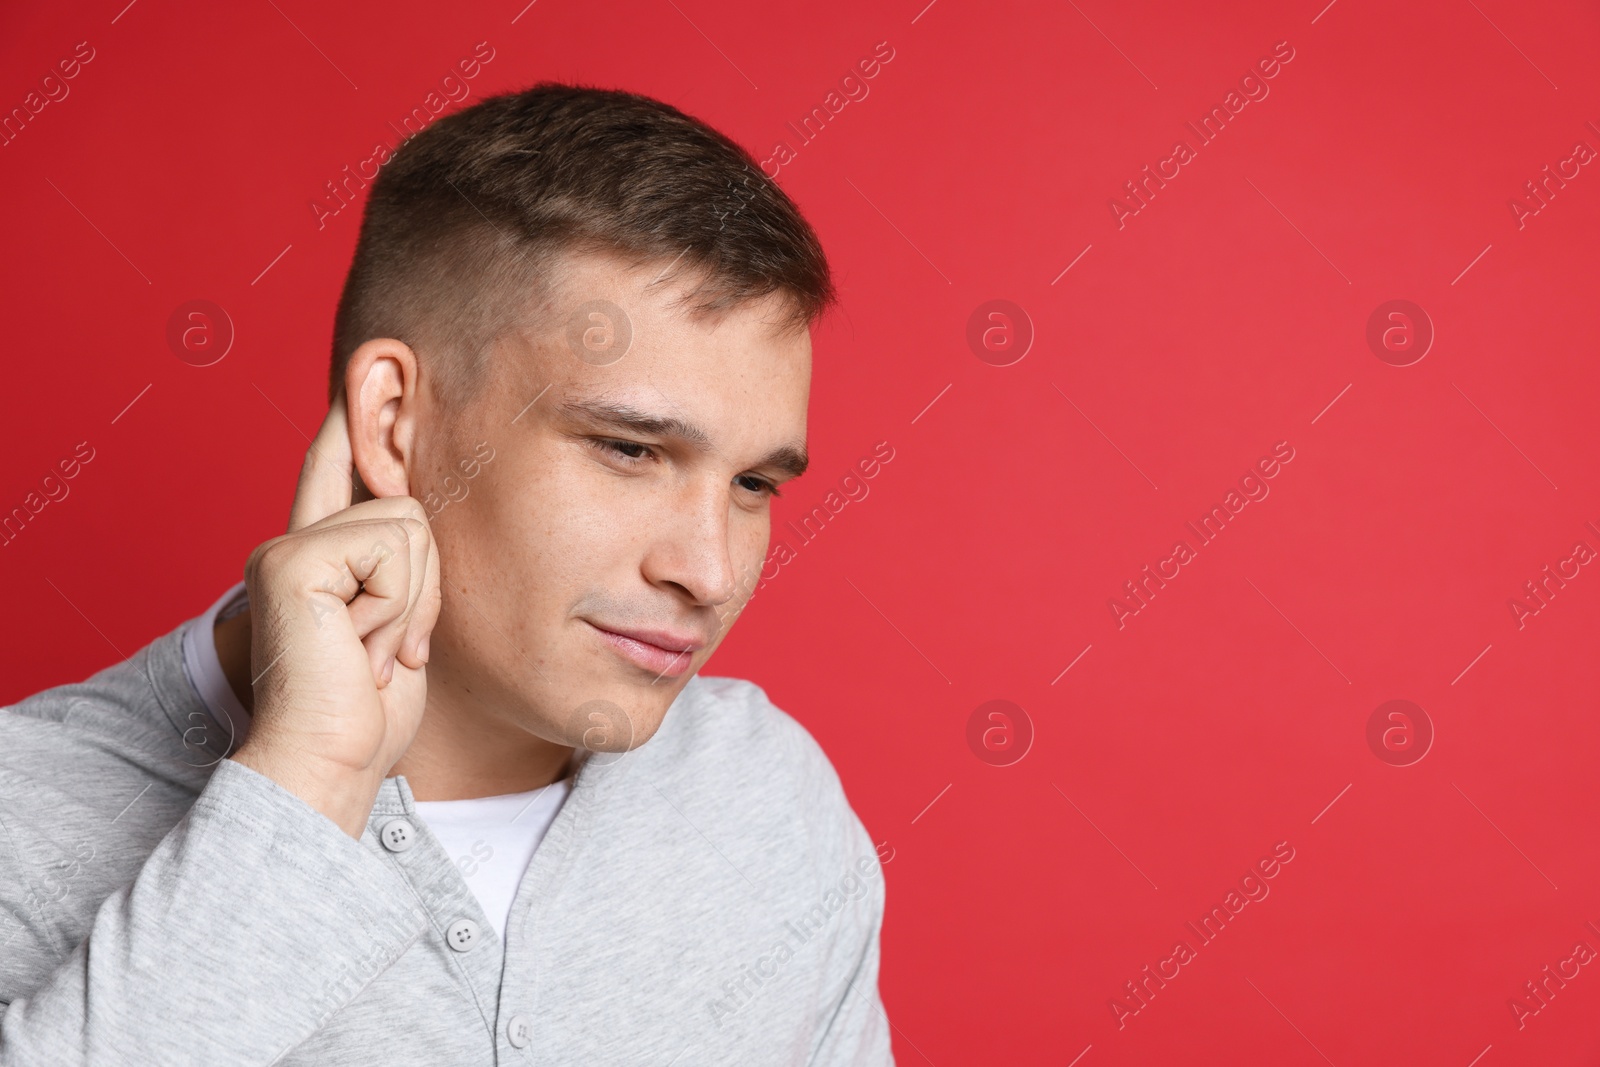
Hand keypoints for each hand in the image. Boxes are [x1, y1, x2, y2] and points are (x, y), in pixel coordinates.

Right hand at [231, 387, 442, 836]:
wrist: (330, 760)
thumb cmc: (368, 710)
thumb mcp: (397, 625)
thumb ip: (397, 570)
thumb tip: (416, 512)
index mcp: (316, 556)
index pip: (335, 468)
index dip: (352, 417)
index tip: (373, 357)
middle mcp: (294, 542)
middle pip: (408, 505)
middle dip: (424, 583)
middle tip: (392, 647)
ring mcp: (289, 548)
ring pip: (410, 523)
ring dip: (414, 600)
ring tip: (375, 648)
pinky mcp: (295, 560)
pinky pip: (393, 547)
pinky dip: (398, 604)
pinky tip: (363, 645)